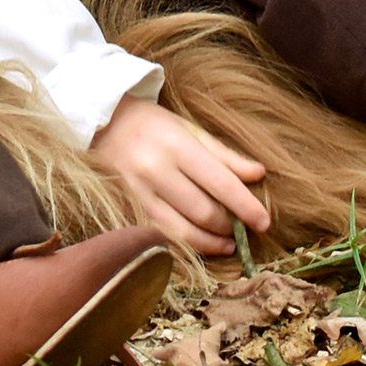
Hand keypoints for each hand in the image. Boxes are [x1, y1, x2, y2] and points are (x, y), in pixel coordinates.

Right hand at [92, 95, 269, 255]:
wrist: (100, 123)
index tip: (265, 222)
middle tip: (245, 229)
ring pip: (181, 230)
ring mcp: (139, 191)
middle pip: (202, 211)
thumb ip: (223, 154)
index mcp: (176, 145)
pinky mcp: (128, 206)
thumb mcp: (188, 128)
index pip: (220, 182)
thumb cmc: (152, 123)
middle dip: (229, 226)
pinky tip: (202, 242)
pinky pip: (162, 233)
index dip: (245, 206)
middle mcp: (155, 170)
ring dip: (210, 242)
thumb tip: (258, 174)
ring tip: (227, 243)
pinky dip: (186, 243)